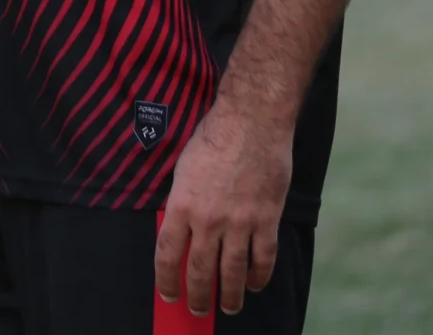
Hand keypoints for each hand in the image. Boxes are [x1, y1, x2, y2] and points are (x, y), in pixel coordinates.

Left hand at [154, 98, 294, 317]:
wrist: (251, 122)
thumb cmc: (213, 139)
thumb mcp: (183, 169)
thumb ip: (181, 203)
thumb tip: (180, 231)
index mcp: (181, 205)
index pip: (167, 254)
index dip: (166, 279)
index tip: (168, 294)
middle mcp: (208, 219)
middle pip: (200, 271)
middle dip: (198, 296)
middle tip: (198, 310)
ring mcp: (239, 222)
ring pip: (233, 272)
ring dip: (230, 296)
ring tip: (229, 308)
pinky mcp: (266, 220)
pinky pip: (263, 259)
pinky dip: (259, 277)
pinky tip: (255, 284)